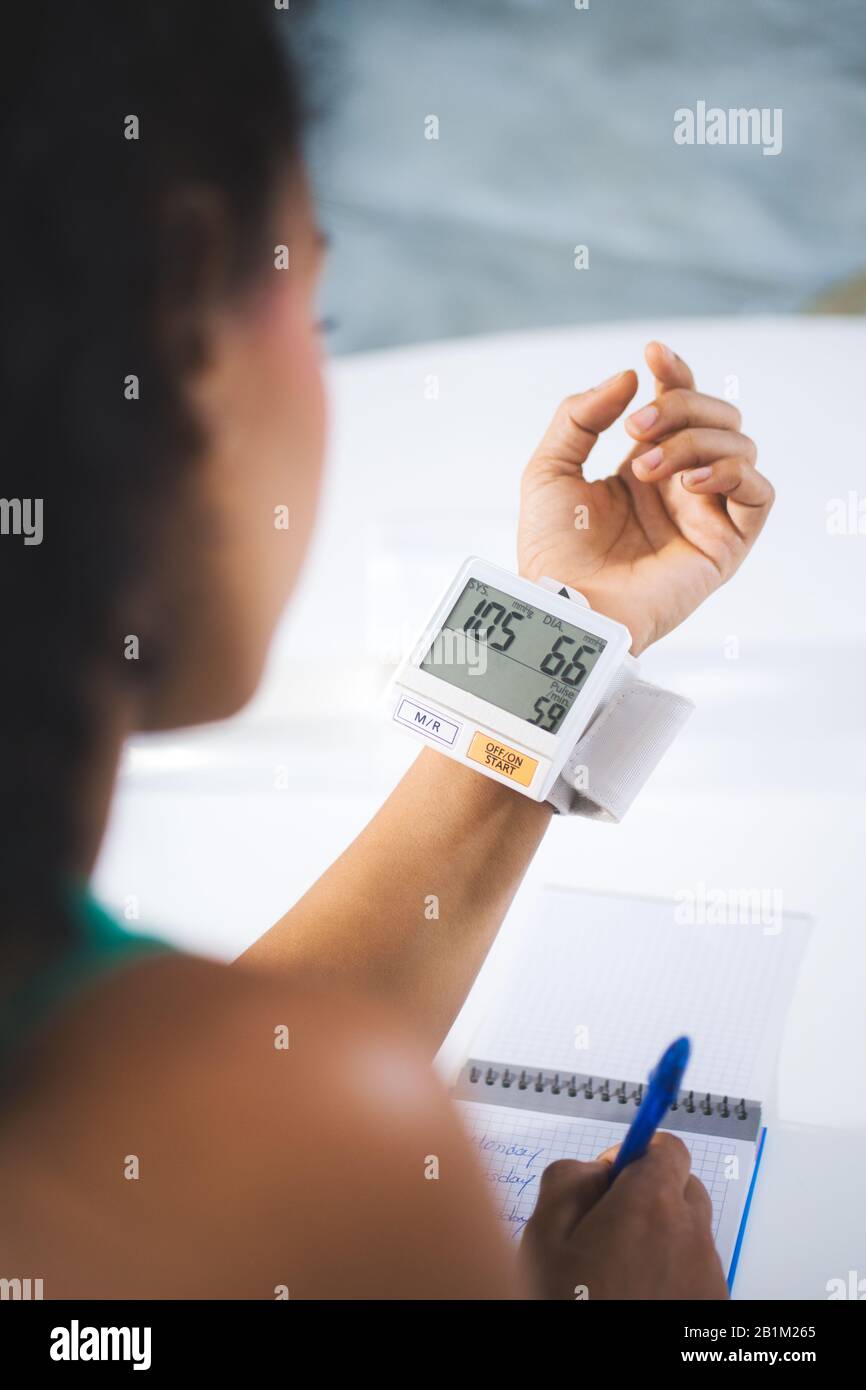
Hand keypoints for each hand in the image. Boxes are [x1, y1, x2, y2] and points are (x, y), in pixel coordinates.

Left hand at [518, 342, 773, 653]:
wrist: (562, 603)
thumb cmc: (553, 550)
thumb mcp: (548, 468)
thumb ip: (580, 415)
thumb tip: (631, 377)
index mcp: (644, 467)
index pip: (681, 405)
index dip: (674, 373)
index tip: (652, 353)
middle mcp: (681, 486)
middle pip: (716, 417)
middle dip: (679, 405)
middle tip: (634, 430)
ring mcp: (706, 514)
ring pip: (740, 446)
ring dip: (695, 440)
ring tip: (648, 468)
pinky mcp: (725, 546)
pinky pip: (759, 493)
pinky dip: (731, 473)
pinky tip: (688, 483)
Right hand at [520, 1132, 727, 1299]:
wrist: (603, 1378)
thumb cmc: (567, 1306)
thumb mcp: (543, 1233)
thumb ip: (570, 1179)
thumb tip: (598, 1166)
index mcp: (649, 1205)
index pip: (667, 1148)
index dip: (639, 1154)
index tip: (615, 1174)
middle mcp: (690, 1234)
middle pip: (683, 1189)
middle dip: (652, 1196)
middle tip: (610, 1227)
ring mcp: (708, 1275)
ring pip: (691, 1234)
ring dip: (663, 1238)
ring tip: (620, 1272)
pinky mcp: (715, 1307)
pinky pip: (697, 1273)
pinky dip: (674, 1275)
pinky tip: (638, 1296)